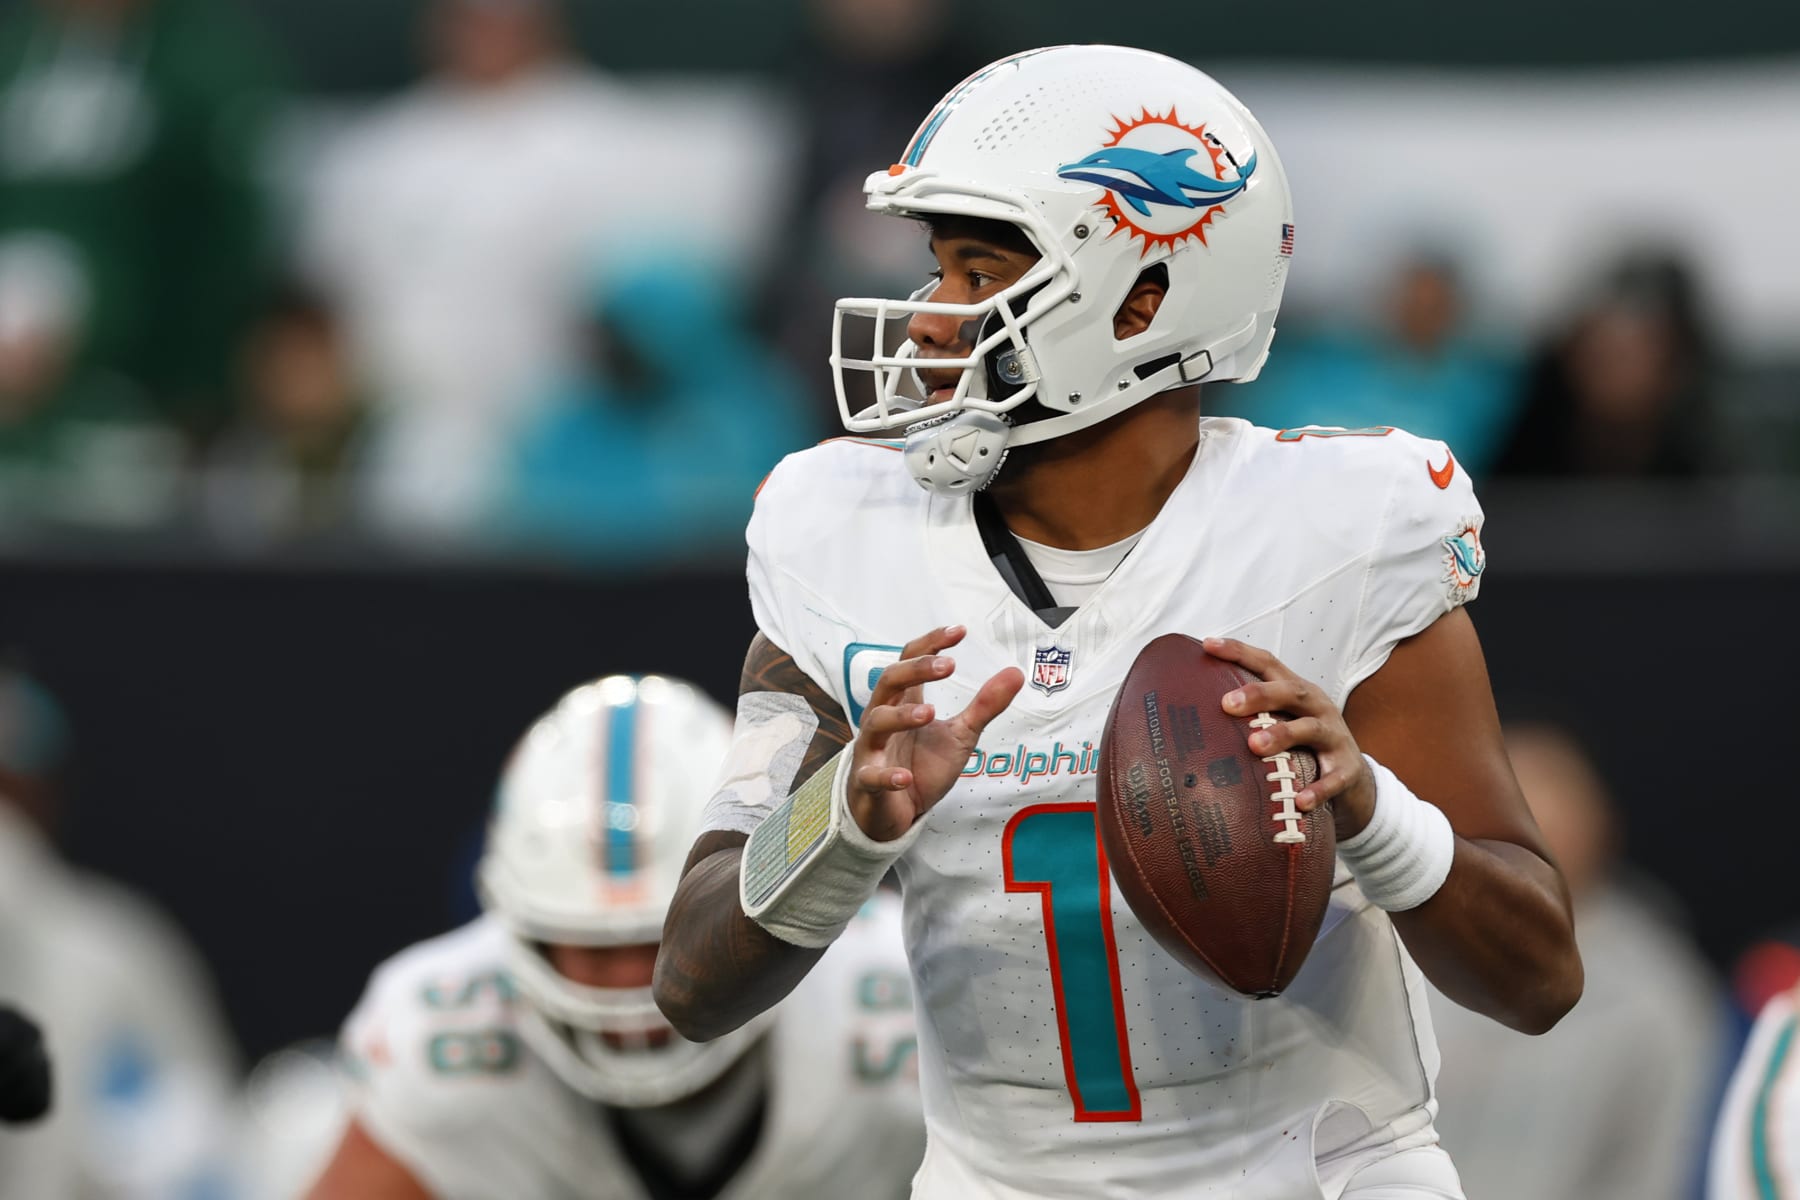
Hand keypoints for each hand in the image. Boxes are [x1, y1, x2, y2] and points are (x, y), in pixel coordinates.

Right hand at [849, 625, 1024, 840]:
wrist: (896, 814)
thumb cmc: (921, 767)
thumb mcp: (960, 735)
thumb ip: (984, 706)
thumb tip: (1015, 673)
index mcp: (904, 702)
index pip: (909, 661)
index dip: (930, 643)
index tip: (959, 632)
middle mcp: (883, 718)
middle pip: (889, 682)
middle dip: (916, 670)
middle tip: (948, 665)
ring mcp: (873, 750)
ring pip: (876, 722)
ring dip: (901, 715)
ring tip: (929, 712)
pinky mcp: (867, 782)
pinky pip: (872, 776)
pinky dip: (887, 775)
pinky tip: (904, 777)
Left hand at [1202, 637, 1375, 840]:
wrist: (1354, 781)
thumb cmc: (1303, 747)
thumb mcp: (1281, 723)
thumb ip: (1247, 718)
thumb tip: (1187, 719)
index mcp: (1295, 692)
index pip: (1267, 664)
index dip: (1239, 652)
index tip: (1207, 644)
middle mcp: (1316, 708)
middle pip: (1290, 691)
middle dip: (1259, 694)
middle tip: (1227, 704)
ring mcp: (1335, 737)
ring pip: (1311, 729)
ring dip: (1283, 735)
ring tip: (1255, 746)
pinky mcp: (1348, 769)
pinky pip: (1334, 779)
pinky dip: (1318, 789)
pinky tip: (1299, 801)